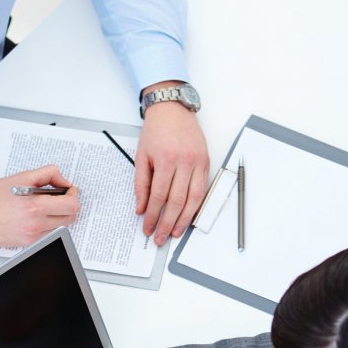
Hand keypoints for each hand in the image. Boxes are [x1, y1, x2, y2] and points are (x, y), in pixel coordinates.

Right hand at [0, 165, 78, 246]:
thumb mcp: (22, 177)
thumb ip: (47, 174)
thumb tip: (64, 181)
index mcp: (35, 206)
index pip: (71, 205)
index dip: (74, 195)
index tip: (69, 190)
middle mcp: (36, 224)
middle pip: (71, 217)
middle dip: (69, 205)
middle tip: (61, 197)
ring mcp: (33, 236)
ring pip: (62, 227)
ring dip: (59, 215)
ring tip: (46, 206)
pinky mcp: (29, 243)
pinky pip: (49, 234)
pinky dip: (49, 224)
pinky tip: (38, 216)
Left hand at [135, 84, 208, 246]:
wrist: (172, 109)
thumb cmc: (156, 131)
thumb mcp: (141, 156)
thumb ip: (141, 184)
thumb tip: (141, 209)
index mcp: (166, 159)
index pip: (158, 196)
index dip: (152, 216)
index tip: (147, 228)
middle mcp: (184, 162)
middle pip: (176, 202)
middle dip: (167, 223)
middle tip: (160, 238)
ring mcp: (198, 162)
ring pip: (193, 199)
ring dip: (184, 220)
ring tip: (175, 233)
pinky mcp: (206, 162)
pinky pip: (202, 190)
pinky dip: (195, 206)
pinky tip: (188, 217)